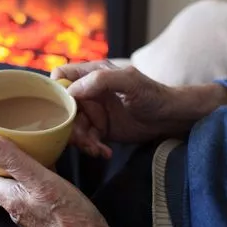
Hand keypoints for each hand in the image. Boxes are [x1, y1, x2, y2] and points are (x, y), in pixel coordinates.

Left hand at [0, 136, 129, 226]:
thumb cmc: (67, 216)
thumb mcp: (40, 181)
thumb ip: (14, 162)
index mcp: (9, 199)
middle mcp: (17, 208)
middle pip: (0, 182)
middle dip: (3, 160)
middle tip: (14, 141)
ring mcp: (32, 213)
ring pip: (19, 185)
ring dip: (22, 166)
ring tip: (32, 148)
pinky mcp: (47, 215)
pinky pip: (36, 190)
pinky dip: (39, 175)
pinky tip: (52, 166)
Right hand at [52, 61, 226, 157]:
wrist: (171, 119)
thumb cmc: (154, 94)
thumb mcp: (129, 81)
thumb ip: (101, 80)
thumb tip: (71, 91)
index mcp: (91, 73)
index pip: (60, 77)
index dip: (55, 92)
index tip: (60, 109)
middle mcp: (89, 92)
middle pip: (63, 108)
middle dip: (70, 126)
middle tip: (84, 139)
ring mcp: (94, 112)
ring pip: (72, 127)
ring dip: (82, 141)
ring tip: (98, 149)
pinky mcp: (100, 130)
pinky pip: (86, 140)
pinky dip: (92, 148)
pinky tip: (105, 152)